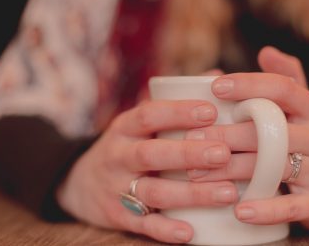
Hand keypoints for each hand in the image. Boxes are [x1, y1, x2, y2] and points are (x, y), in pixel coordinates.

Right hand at [56, 99, 237, 242]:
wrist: (81, 182)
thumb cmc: (128, 145)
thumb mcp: (140, 121)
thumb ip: (176, 101)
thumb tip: (217, 77)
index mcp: (125, 126)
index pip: (149, 113)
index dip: (179, 112)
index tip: (211, 111)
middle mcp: (118, 154)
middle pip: (152, 153)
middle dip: (188, 153)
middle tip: (223, 153)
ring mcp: (116, 187)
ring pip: (153, 190)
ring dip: (190, 193)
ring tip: (227, 193)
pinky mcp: (117, 215)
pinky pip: (142, 223)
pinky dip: (165, 229)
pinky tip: (190, 231)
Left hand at [186, 46, 308, 229]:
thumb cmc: (305, 141)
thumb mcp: (301, 110)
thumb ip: (286, 81)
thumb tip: (266, 51)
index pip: (283, 88)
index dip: (249, 85)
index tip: (215, 87)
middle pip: (271, 130)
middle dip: (227, 134)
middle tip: (191, 139)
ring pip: (274, 167)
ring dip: (232, 171)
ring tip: (197, 175)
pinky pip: (291, 207)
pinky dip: (264, 210)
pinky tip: (239, 212)